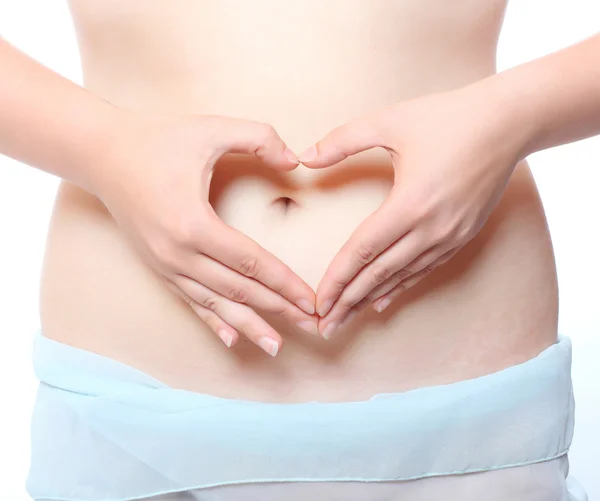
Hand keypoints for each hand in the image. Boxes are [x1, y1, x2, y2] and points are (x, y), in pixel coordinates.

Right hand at [91, 110, 317, 355]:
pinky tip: (231, 339)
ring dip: (250, 326)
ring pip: (216, 304)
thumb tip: (296, 161)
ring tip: (277, 346)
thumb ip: (259, 137)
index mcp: (194, 224)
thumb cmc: (158, 140)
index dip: (286, 284)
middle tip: (313, 326)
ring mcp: (165, 266)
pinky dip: (212, 321)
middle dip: (279, 310)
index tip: (313, 301)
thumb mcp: (211, 128)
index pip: (252, 264)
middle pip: (239, 291)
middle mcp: (178, 254)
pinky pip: (190, 301)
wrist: (102, 155)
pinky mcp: (159, 268)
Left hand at [300, 85, 526, 338]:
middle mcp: (431, 228)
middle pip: (379, 274)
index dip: (336, 280)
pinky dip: (401, 287)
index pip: (362, 252)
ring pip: (401, 277)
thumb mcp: (390, 120)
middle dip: (348, 303)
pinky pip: (425, 270)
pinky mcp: (462, 236)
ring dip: (371, 300)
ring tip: (347, 320)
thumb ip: (342, 140)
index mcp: (409, 203)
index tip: (317, 303)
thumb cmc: (448, 117)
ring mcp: (450, 236)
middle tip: (324, 327)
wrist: (509, 123)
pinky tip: (384, 301)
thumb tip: (304, 156)